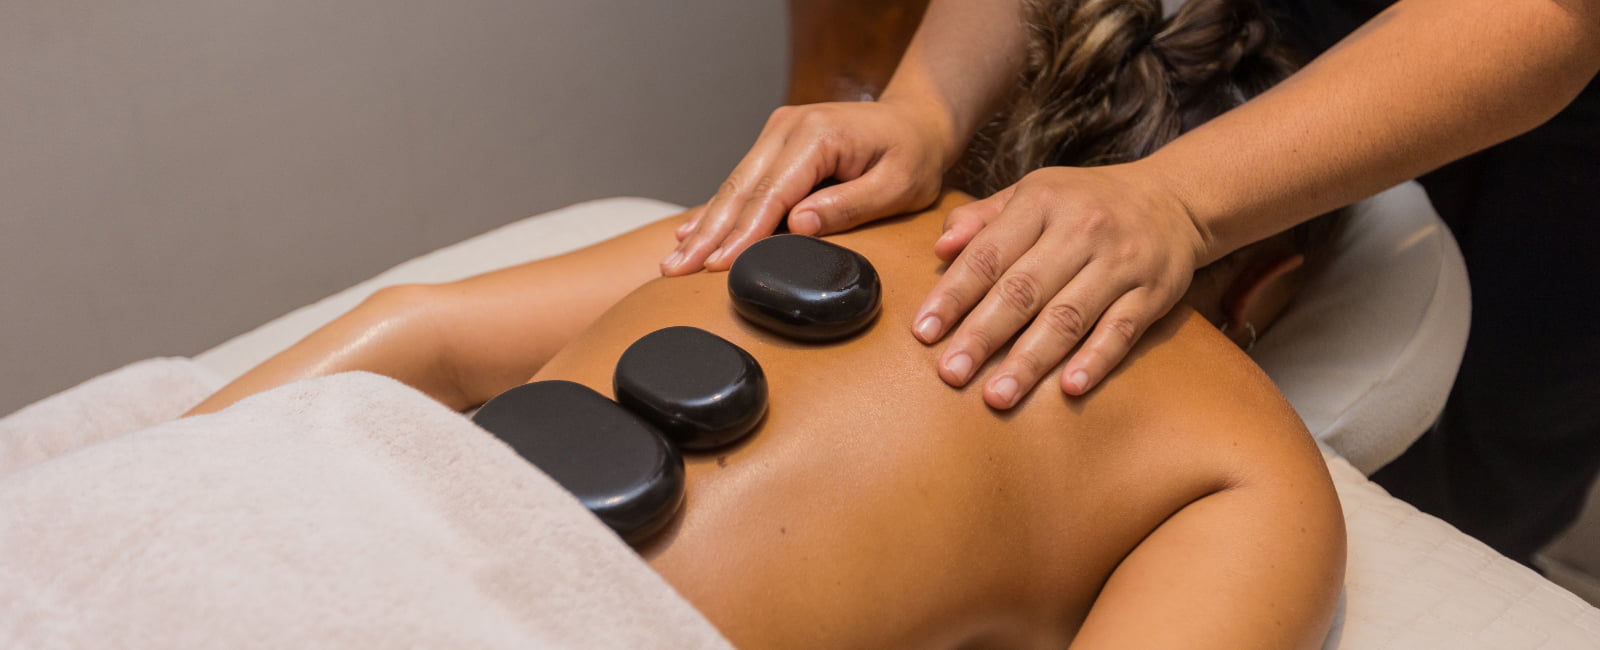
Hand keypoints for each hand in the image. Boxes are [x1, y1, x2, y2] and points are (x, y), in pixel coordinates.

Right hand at [661, 99, 952, 275]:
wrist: (917, 120)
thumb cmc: (913, 155)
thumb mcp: (898, 186)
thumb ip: (850, 205)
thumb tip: (799, 225)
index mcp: (819, 135)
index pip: (772, 194)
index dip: (743, 234)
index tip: (716, 267)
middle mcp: (789, 127)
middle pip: (741, 190)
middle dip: (707, 235)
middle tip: (674, 271)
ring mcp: (779, 131)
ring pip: (734, 186)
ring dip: (704, 226)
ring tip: (672, 261)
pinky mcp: (776, 142)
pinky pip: (742, 181)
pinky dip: (717, 210)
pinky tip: (690, 233)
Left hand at [911, 164, 1206, 408]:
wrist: (1175, 198)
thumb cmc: (1085, 203)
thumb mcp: (1033, 193)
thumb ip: (982, 219)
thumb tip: (940, 248)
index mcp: (1042, 202)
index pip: (988, 254)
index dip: (953, 295)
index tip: (923, 333)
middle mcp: (1082, 230)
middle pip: (1024, 290)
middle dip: (983, 335)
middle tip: (951, 374)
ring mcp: (1121, 263)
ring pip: (1069, 317)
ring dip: (1030, 360)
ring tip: (998, 396)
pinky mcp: (1153, 293)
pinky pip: (1121, 331)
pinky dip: (1096, 360)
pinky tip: (1069, 388)